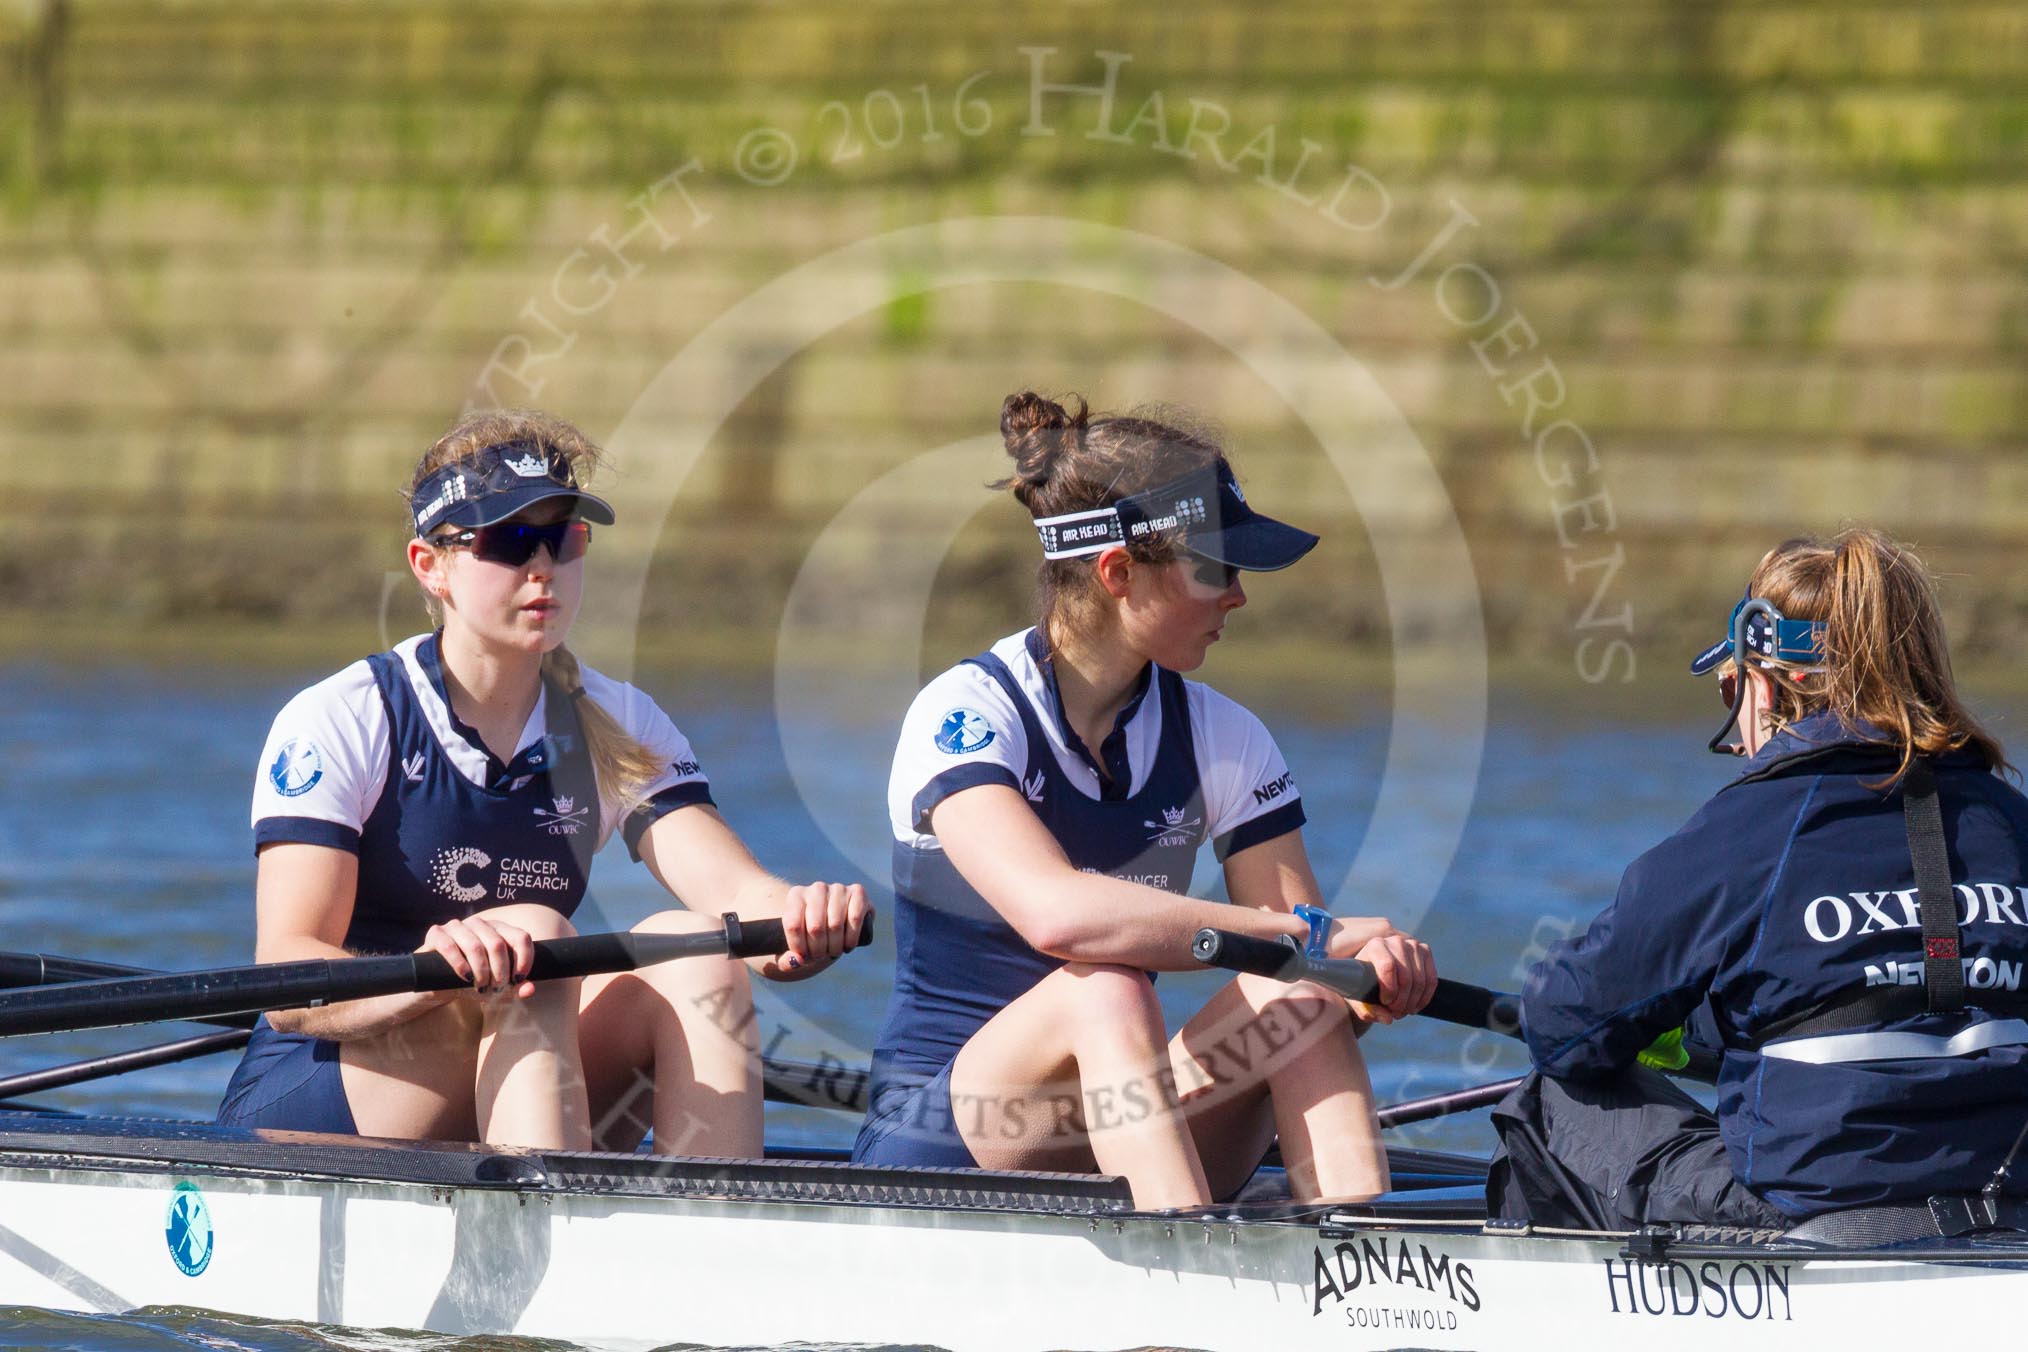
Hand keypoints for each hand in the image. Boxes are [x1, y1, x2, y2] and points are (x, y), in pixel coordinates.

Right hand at [418, 916, 535, 998]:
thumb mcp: (494, 987)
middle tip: (497, 989)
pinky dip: (460, 965)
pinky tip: (465, 978)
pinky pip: (449, 946)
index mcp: (498, 930)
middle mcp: (479, 923)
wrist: (436, 985)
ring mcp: (456, 926)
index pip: (521, 937)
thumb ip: (514, 988)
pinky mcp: (436, 934)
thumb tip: (529, 989)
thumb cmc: (471, 982)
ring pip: (475, 946)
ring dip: (481, 971)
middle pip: (497, 944)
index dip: (524, 959)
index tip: (519, 979)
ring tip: (481, 987)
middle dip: (500, 971)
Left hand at [777, 881, 871, 971]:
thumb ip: (785, 961)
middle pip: (815, 927)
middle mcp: (817, 888)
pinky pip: (855, 918)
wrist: (832, 920)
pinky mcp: (858, 892)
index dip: (799, 947)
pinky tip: (847, 945)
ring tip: (832, 952)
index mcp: (795, 896)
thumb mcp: (791, 949)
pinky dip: (851, 938)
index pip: (793, 925)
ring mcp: (838, 889)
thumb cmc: (808, 936)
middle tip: (820, 956)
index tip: (803, 957)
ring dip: (835, 947)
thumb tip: (798, 960)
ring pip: (835, 925)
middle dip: (818, 950)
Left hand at [1344, 926, 1436, 1024]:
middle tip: (1395, 1013)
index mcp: (1375, 945)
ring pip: (1420, 980)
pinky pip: (1431, 979)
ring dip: (1413, 1002)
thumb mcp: (1358, 998)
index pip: (1388, 966)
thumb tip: (1388, 1018)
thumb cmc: (1362, 983)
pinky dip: (1425, 997)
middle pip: (1406, 977)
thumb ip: (1368, 1010)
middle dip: (1402, 1001)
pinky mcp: (1425, 951)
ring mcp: (1412, 945)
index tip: (1386, 1003)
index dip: (1390, 989)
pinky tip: (1415, 1006)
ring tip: (1402, 1011)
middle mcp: (1395, 941)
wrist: (1374, 970)